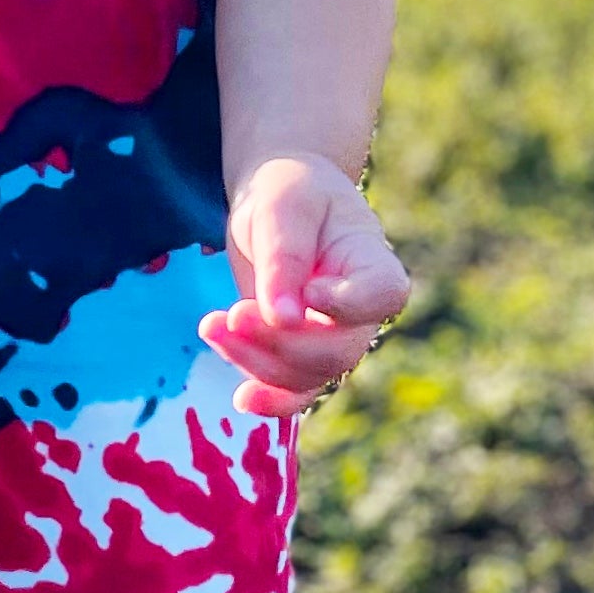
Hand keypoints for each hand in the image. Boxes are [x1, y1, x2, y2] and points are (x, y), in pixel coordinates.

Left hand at [202, 154, 408, 417]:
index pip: (382, 296)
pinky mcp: (303, 354)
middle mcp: (362, 311)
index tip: (309, 291)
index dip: (347, 305)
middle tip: (230, 315)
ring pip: (307, 374)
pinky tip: (242, 400)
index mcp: (374, 263)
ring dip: (254, 361)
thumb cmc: (290, 192)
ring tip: (211, 325)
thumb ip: (284, 259)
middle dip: (277, 342)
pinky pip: (294, 391)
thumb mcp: (282, 208)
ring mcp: (335, 338)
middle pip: (336, 350)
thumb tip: (284, 320)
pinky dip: (269, 399)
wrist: (278, 207)